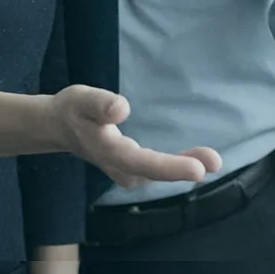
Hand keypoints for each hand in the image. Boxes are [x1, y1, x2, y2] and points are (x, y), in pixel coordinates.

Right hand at [48, 85, 224, 186]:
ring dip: (184, 167)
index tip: (199, 169)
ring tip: (214, 159)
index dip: (170, 167)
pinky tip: (197, 158)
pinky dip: (177, 165)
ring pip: (157, 174)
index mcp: (107, 150)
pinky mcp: (131, 167)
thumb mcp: (80, 99)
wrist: (58, 127)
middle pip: (154, 172)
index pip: (141, 162)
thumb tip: (122, 109)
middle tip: (216, 162)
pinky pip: (157, 170)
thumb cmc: (72, 109)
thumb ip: (100, 104)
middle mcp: (118, 166)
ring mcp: (125, 170)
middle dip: (183, 168)